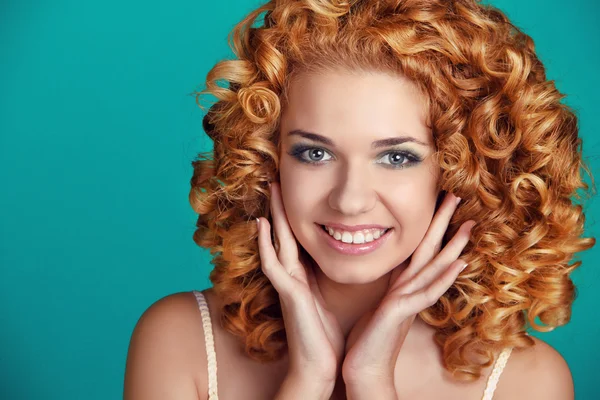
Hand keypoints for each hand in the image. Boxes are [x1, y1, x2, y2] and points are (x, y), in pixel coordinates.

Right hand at [257, 182, 344, 384]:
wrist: (321, 367)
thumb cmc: (328, 336)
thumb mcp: (332, 298)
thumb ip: (334, 276)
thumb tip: (354, 255)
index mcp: (303, 276)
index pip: (298, 238)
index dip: (296, 215)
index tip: (297, 191)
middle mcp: (292, 276)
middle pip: (285, 233)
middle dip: (282, 206)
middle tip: (278, 178)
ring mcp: (287, 284)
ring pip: (277, 242)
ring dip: (274, 216)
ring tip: (272, 190)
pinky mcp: (287, 294)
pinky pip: (272, 264)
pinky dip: (265, 244)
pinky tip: (262, 224)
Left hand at [342, 192, 475, 384]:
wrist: (363, 369)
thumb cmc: (366, 338)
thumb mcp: (377, 304)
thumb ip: (387, 286)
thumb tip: (387, 268)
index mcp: (401, 285)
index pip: (418, 249)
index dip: (429, 226)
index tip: (437, 201)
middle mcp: (409, 290)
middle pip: (431, 251)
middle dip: (444, 224)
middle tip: (458, 196)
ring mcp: (408, 301)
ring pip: (434, 268)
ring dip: (453, 246)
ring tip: (469, 225)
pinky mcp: (402, 313)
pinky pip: (426, 292)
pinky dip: (443, 278)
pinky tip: (458, 264)